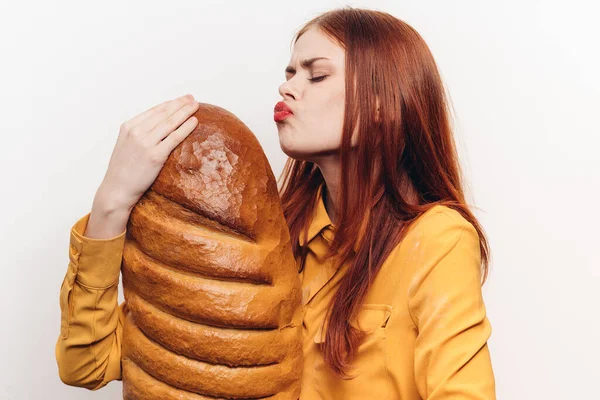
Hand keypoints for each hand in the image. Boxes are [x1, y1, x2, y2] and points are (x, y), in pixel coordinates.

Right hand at [97, 94, 199, 212]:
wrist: (117, 190)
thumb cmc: (123, 170)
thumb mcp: (126, 145)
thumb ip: (139, 133)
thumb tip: (157, 126)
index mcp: (128, 127)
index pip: (154, 111)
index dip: (170, 104)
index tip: (180, 100)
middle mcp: (136, 132)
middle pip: (164, 114)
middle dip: (180, 104)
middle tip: (191, 98)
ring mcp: (146, 143)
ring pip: (170, 123)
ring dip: (185, 112)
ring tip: (195, 106)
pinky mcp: (155, 155)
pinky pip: (174, 138)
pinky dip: (186, 128)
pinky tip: (194, 122)